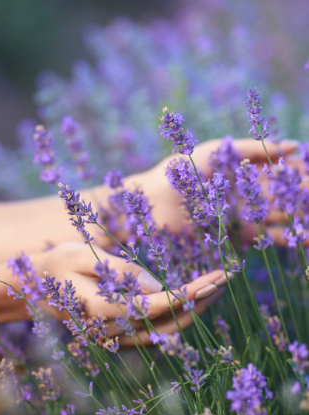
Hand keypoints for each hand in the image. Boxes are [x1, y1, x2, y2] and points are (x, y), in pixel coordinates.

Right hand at [30, 242, 226, 347]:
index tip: (214, 277)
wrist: (31, 290)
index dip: (189, 294)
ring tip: (215, 287)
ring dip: (194, 310)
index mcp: (102, 310)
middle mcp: (111, 331)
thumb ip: (120, 271)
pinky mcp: (117, 338)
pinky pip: (155, 333)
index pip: (156, 307)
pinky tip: (192, 299)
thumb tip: (158, 287)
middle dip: (200, 301)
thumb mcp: (82, 255)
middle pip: (168, 323)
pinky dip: (177, 317)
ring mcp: (114, 338)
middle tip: (225, 277)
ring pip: (165, 331)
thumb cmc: (57, 265)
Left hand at [123, 138, 297, 241]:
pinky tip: (306, 238)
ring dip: (304, 218)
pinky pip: (270, 236)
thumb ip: (252, 148)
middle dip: (305, 195)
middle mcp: (250, 193)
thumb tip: (293, 146)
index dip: (300, 172)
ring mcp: (247, 214)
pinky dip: (291, 237)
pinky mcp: (239, 234)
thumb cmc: (179, 170)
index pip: (284, 171)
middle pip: (288, 194)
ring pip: (285, 216)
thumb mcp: (215, 151)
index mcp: (246, 171)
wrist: (151, 201)